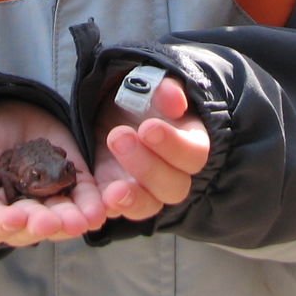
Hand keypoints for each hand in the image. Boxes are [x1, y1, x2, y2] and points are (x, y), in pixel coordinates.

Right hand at [0, 100, 105, 247]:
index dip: (2, 224)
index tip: (15, 218)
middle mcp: (16, 215)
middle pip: (29, 228)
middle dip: (43, 225)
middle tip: (54, 222)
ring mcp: (44, 201)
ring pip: (59, 219)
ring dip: (71, 221)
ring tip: (84, 219)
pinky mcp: (68, 182)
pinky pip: (81, 197)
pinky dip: (91, 203)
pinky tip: (99, 208)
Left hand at [93, 75, 209, 221]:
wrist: (117, 108)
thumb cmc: (142, 96)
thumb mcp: (152, 84)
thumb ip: (165, 89)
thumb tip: (175, 100)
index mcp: (190, 142)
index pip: (194, 153)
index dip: (173, 144)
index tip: (147, 127)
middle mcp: (175, 173)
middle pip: (174, 186)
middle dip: (147, 166)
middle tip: (118, 137)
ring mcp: (149, 190)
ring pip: (150, 204)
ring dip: (132, 197)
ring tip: (111, 189)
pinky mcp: (123, 198)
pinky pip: (123, 210)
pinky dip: (113, 208)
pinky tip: (100, 200)